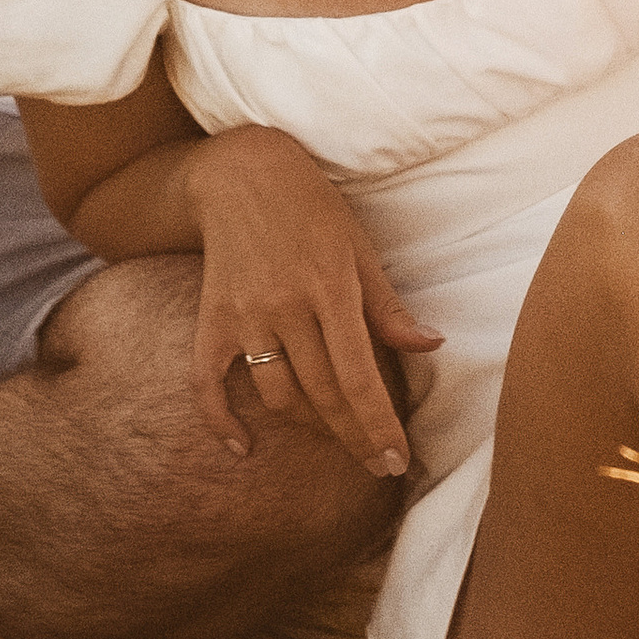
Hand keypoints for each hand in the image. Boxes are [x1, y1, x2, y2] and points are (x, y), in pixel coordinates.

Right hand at [186, 127, 440, 478]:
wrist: (240, 173)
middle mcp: (286, 308)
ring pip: (278, 396)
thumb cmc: (311, 208)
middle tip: (376, 465)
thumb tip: (431, 346)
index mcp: (331, 289)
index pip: (359, 379)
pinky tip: (242, 447)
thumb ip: (389, 307)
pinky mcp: (211, 319)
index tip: (395, 460)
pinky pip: (207, 384)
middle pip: (323, 396)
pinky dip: (220, 422)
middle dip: (354, 438)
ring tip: (332, 432)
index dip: (378, 427)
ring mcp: (245, 317)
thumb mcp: (359, 248)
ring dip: (309, 425)